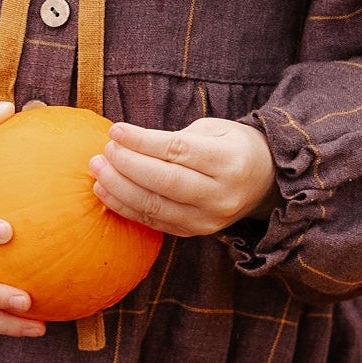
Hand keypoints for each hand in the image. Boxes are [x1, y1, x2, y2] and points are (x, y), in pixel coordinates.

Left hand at [92, 117, 274, 237]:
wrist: (264, 182)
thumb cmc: (231, 147)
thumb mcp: (214, 130)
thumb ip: (175, 138)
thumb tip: (127, 143)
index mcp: (230, 161)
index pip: (178, 151)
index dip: (142, 141)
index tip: (115, 130)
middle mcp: (221, 194)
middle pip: (165, 182)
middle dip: (127, 166)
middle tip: (103, 152)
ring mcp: (209, 219)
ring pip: (156, 206)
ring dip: (119, 189)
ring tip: (97, 170)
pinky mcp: (195, 232)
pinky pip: (154, 222)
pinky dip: (126, 207)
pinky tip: (105, 191)